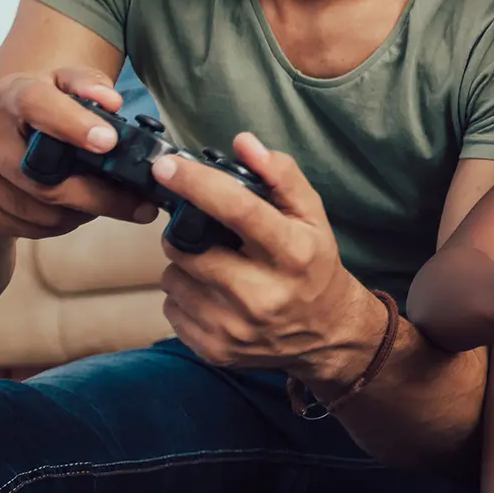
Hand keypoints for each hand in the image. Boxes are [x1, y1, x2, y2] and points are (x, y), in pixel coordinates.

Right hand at [0, 67, 156, 239]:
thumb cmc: (38, 110)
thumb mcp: (60, 85)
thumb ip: (88, 83)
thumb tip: (111, 101)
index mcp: (10, 96)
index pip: (36, 104)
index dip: (73, 123)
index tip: (109, 141)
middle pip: (47, 180)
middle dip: (101, 195)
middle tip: (142, 204)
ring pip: (44, 212)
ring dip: (84, 211)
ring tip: (102, 198)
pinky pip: (32, 228)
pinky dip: (62, 222)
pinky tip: (72, 207)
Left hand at [154, 132, 378, 386]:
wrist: (326, 331)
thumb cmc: (314, 263)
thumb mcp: (312, 215)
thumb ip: (281, 175)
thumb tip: (243, 143)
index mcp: (292, 252)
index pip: (238, 210)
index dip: (197, 184)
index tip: (166, 166)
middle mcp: (264, 294)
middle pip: (189, 248)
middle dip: (183, 232)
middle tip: (201, 231)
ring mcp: (236, 327)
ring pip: (173, 278)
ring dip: (183, 264)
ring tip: (212, 264)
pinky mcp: (214, 349)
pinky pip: (171, 309)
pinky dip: (184, 295)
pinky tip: (212, 293)